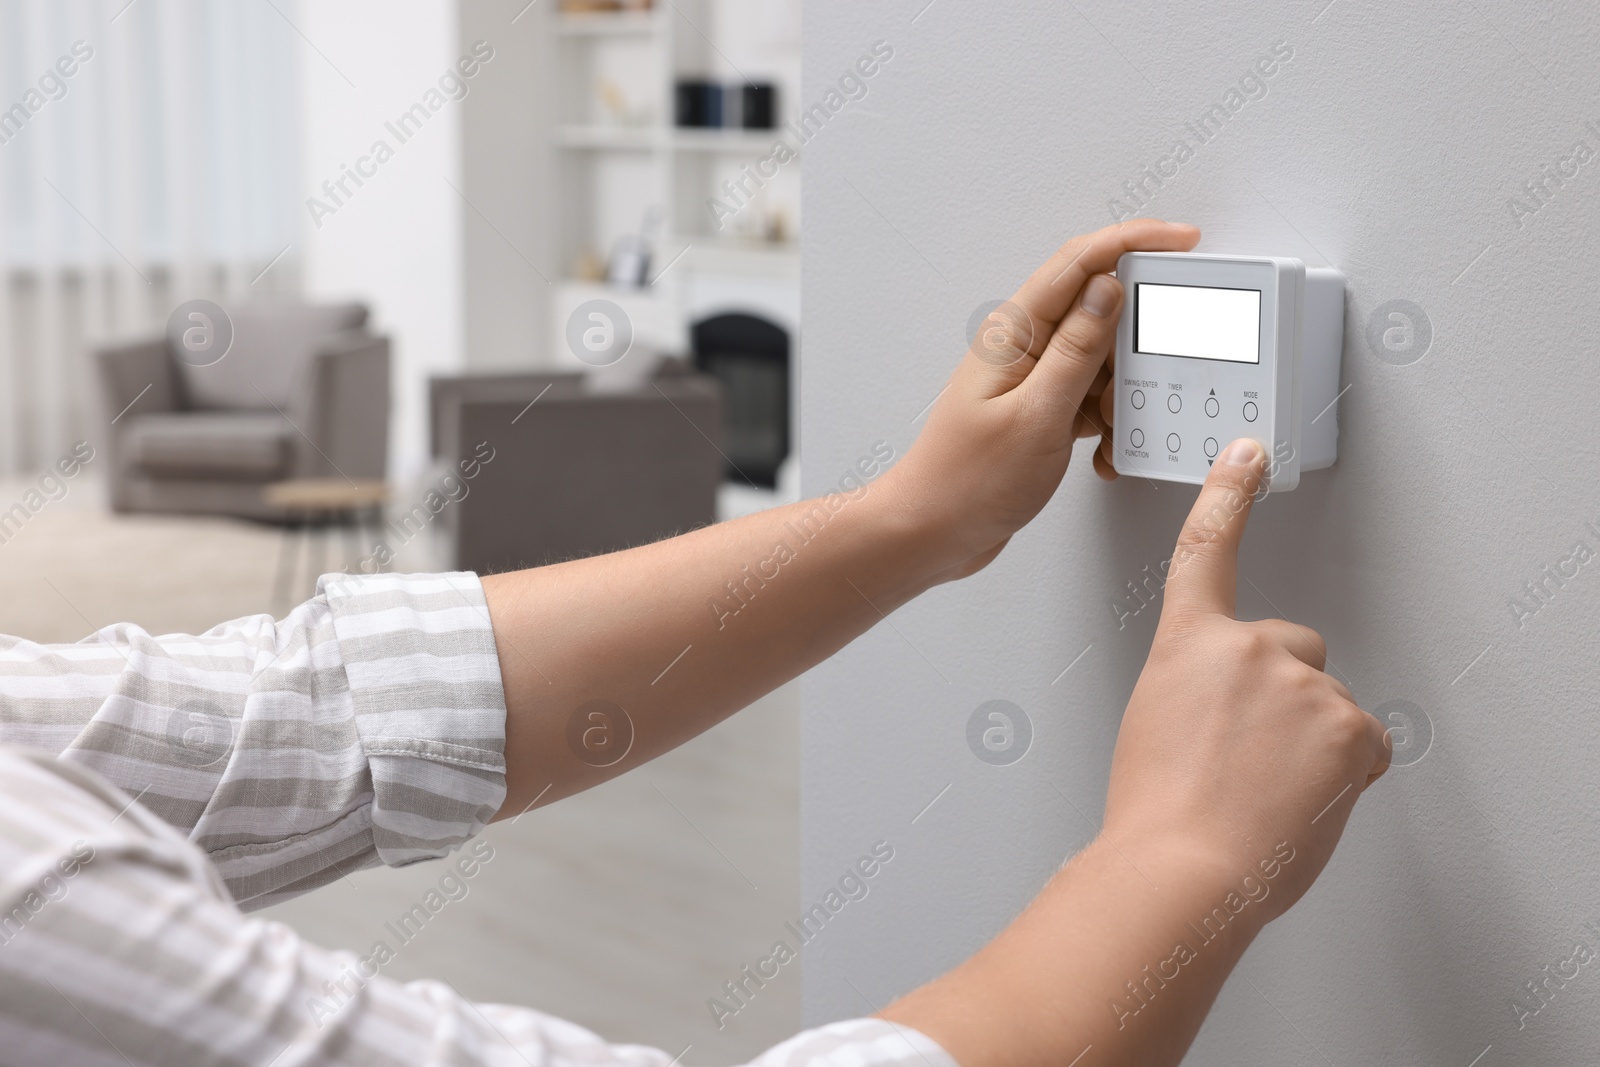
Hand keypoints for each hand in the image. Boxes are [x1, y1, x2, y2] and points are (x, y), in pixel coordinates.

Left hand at [882, 218, 1199, 583]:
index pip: (1081, 262)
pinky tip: (1100, 449)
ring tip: (1106, 428)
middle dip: (1134, 344)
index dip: (1135, 241)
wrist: (933, 532)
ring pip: (1101, 360)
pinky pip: (1090, 398)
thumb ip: (1078, 349)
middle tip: (1143, 379)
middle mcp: (1023, 347)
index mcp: (1014, 333)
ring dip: (1119, 393)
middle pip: (1099, 310)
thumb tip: (1109, 289)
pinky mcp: (1041, 410)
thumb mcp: (1038, 414)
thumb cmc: (967, 481)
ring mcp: (1033, 379)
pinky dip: (1105, 421)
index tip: (1184, 242)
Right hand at [1102, 438, 1390, 921]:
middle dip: (1285, 695)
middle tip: (1251, 753)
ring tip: (1263, 792)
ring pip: (1329, 708)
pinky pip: (1364, 747)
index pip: (1207, 549)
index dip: (1226, 495)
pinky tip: (1297, 801)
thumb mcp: (1156, 729)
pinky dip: (1341, 776)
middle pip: (1295, 650)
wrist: (1182, 868)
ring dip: (1310, 746)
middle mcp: (1249, 648)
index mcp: (1189, 645)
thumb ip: (1202, 696)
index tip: (1246, 454)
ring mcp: (1303, 684)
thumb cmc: (1155, 815)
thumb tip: (1244, 721)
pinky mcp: (1349, 725)